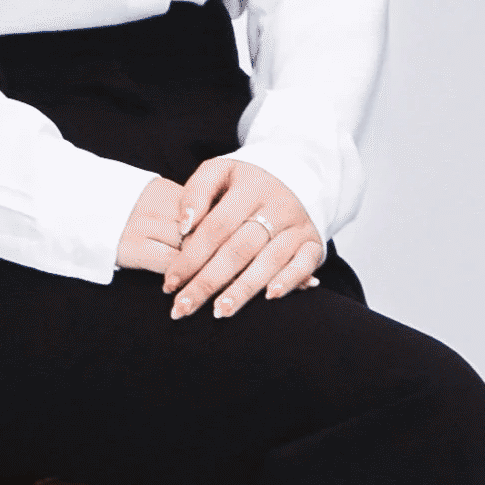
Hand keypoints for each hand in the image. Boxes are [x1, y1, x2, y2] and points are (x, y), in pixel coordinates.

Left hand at [146, 156, 327, 319]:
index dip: (190, 257)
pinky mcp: (314, 243)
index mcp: (249, 188)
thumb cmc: (243, 184)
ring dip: (243, 289)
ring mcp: (297, 227)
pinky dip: (289, 281)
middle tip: (183, 307)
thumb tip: (184, 226)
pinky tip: (269, 297)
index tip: (170, 283)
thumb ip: (196, 193)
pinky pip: (304, 264)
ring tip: (220, 311)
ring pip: (269, 261)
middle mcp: (276, 207)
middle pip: (238, 250)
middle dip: (208, 282)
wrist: (292, 180)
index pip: (215, 228)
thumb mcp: (218, 173)